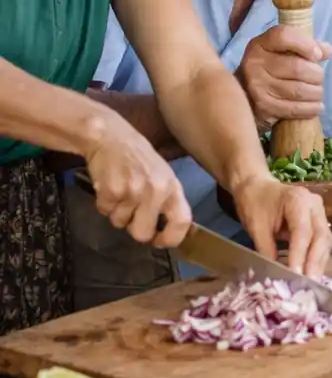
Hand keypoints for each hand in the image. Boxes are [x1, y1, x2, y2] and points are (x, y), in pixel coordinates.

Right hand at [83, 109, 191, 246]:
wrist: (109, 135)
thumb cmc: (138, 158)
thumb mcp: (162, 174)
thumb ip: (166, 200)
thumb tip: (168, 231)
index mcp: (172, 187)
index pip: (182, 222)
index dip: (171, 238)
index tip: (158, 241)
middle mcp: (155, 191)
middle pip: (143, 233)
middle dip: (134, 229)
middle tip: (131, 213)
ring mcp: (132, 191)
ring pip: (119, 223)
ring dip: (117, 212)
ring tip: (119, 191)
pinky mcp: (110, 190)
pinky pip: (104, 211)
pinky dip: (103, 203)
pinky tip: (108, 185)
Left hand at [232, 174, 331, 276]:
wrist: (256, 187)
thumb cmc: (254, 203)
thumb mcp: (256, 227)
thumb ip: (266, 249)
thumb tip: (275, 275)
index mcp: (297, 200)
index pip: (303, 231)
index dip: (300, 254)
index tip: (295, 274)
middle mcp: (314, 205)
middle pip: (321, 237)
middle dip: (315, 262)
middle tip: (308, 283)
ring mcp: (320, 213)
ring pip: (326, 242)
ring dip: (319, 263)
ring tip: (310, 283)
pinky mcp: (319, 222)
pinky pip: (323, 243)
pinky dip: (317, 259)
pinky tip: (311, 273)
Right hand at [237, 27, 331, 124]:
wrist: (246, 95)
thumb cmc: (272, 68)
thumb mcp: (284, 50)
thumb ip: (306, 45)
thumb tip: (327, 50)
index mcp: (261, 44)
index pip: (283, 36)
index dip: (306, 44)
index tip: (318, 55)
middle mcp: (255, 63)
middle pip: (297, 67)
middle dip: (316, 74)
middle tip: (318, 78)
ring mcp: (257, 86)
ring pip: (298, 90)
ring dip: (316, 93)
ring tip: (318, 92)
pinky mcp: (263, 106)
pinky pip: (294, 108)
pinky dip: (311, 108)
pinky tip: (316, 106)